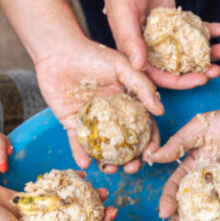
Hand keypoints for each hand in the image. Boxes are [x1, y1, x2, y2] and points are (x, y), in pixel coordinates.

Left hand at [34, 38, 162, 173]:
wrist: (59, 51)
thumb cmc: (93, 54)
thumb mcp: (123, 66)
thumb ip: (142, 86)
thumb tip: (160, 111)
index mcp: (128, 104)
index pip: (144, 128)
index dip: (150, 143)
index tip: (152, 156)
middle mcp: (112, 117)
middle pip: (125, 145)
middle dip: (131, 160)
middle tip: (131, 169)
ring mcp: (93, 122)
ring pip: (103, 148)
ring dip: (108, 162)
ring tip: (110, 169)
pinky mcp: (72, 123)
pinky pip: (77, 142)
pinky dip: (80, 153)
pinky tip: (85, 161)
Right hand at [93, 0, 219, 88]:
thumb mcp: (123, 13)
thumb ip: (130, 39)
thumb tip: (138, 66)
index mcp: (137, 53)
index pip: (161, 76)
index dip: (181, 82)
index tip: (201, 80)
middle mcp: (153, 48)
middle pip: (180, 68)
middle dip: (200, 71)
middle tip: (217, 70)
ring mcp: (167, 36)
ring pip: (191, 51)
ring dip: (210, 53)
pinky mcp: (177, 21)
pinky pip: (195, 31)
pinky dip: (209, 31)